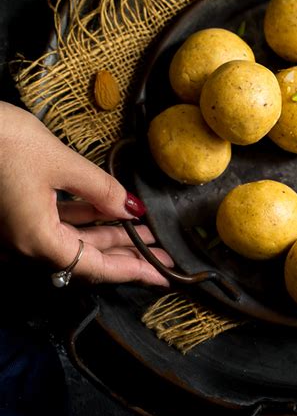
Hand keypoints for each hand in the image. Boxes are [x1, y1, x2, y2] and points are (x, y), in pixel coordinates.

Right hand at [0, 102, 172, 284]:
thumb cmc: (1, 140)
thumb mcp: (61, 163)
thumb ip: (101, 190)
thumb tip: (132, 209)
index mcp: (35, 239)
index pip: (93, 266)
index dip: (132, 270)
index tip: (162, 275)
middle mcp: (23, 244)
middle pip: (85, 258)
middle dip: (126, 254)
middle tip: (162, 252)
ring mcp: (17, 231)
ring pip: (72, 240)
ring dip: (109, 236)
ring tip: (145, 232)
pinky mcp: (14, 214)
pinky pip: (56, 225)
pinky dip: (85, 220)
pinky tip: (110, 212)